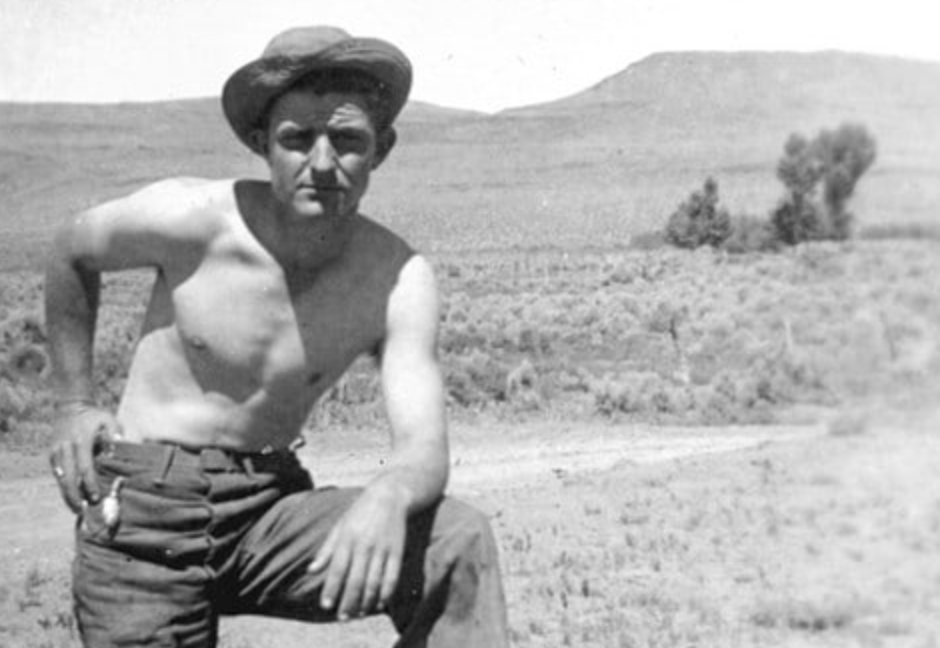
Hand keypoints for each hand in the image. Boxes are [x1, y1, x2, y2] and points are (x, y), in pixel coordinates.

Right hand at [48, 403, 121, 512]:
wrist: (69, 406)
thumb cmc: (93, 416)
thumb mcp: (107, 419)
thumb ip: (114, 433)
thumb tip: (120, 446)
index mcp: (80, 441)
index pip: (84, 468)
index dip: (90, 484)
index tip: (95, 496)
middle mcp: (65, 448)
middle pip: (68, 478)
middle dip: (74, 496)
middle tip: (82, 510)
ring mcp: (56, 452)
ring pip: (60, 479)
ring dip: (67, 494)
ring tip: (76, 509)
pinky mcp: (52, 455)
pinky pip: (58, 474)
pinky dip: (63, 486)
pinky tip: (70, 496)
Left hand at [308, 483, 408, 619]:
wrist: (390, 495)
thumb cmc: (360, 511)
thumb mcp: (340, 526)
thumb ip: (326, 549)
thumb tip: (311, 570)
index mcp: (347, 538)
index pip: (337, 569)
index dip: (331, 589)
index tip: (326, 605)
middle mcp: (365, 544)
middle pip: (355, 580)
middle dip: (348, 601)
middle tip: (343, 617)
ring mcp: (382, 548)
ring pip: (374, 582)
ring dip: (366, 601)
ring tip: (359, 613)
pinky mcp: (397, 550)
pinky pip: (392, 576)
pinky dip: (386, 593)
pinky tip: (380, 603)